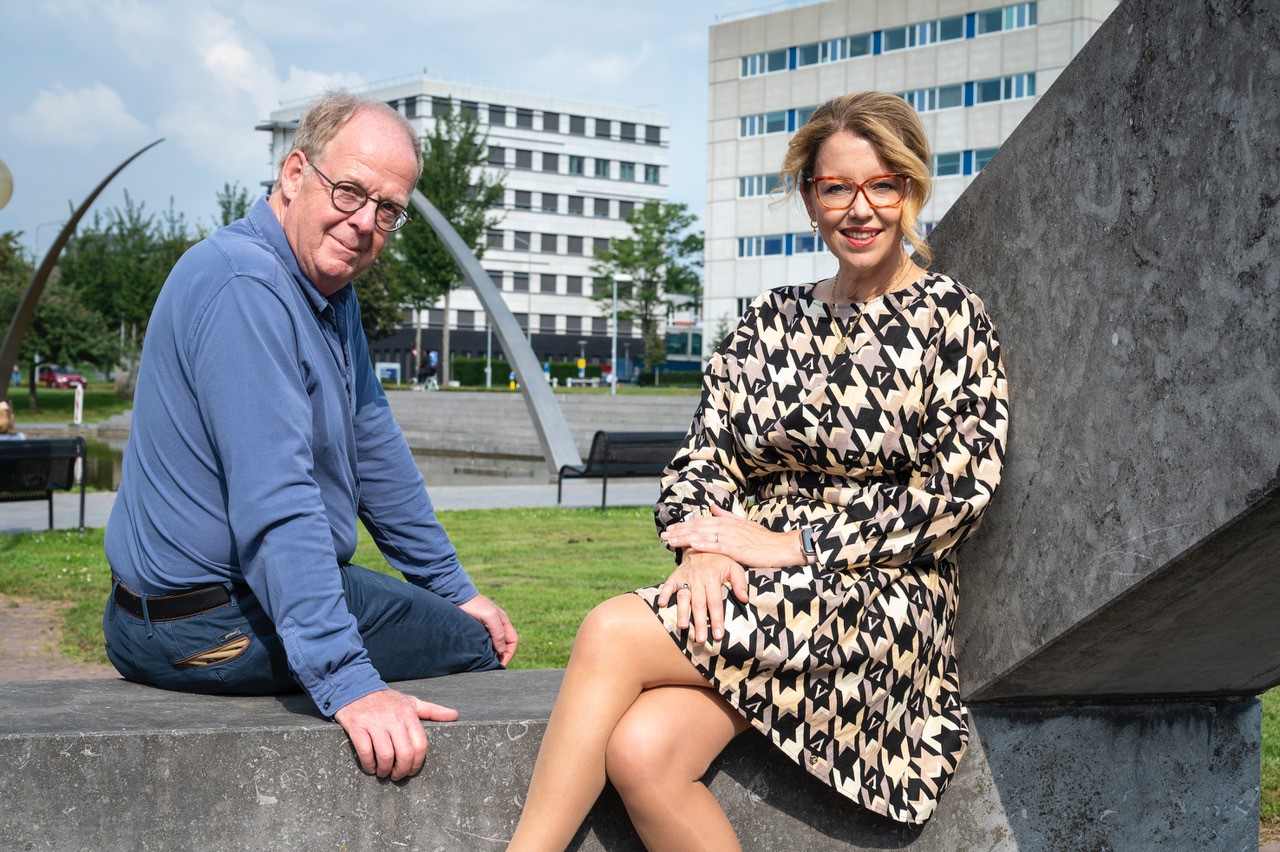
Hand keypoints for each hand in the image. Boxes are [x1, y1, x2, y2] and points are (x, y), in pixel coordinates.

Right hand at [333, 688, 458, 779]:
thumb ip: (432, 710)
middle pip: (405, 754)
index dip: (418, 763)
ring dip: (385, 770)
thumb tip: (454, 715)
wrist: (357, 687)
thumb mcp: (411, 702)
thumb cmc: (387, 700)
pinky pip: (365, 751)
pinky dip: (368, 765)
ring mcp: (375, 723)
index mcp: (409, 715)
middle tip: (397, 775)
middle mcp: (394, 719)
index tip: (411, 770)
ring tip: (383, 772)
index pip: (421, 745)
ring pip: (385, 755)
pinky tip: (370, 767)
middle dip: (402, 771)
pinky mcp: (357, 726)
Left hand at [459, 593, 518, 665]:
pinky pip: (485, 642)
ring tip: (485, 662)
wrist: (457, 596)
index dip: (509, 654)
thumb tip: (501, 650)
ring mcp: (487, 627)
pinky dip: (485, 649)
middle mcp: (497, 625)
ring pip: (495, 644)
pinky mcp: (477, 628)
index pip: (513, 641)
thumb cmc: (474, 604)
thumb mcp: (490, 616)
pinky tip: (478, 654)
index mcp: (504, 621)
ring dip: (493, 653)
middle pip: (505, 644)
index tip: (500, 663)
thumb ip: (498, 632)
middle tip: (492, 666)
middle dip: (502, 656)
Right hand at [655, 551, 747, 643]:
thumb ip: (740, 582)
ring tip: (683, 627)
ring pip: (683, 597)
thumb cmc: (720, 559)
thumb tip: (744, 599)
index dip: (716, 619)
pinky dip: (664, 594)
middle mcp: (698, 578)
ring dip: (682, 612)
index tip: (718, 635)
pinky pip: (668, 585)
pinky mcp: (675, 576)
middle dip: (700, 623)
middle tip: (701, 639)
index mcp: (713, 577)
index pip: (715, 602)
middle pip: (699, 604)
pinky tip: (662, 605)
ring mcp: (685, 577)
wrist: (701, 543)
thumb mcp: (734, 566)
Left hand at [660, 504, 804, 569]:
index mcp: (726, 521)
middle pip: (697, 528)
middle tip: (663, 536)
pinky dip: (701, 545)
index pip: (700, 522)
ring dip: (684, 538)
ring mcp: (729, 537)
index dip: (684, 526)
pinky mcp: (735, 548)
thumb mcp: (743, 523)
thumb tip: (713, 507)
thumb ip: (726, 515)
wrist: (779, 546)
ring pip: (701, 536)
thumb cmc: (762, 538)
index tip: (671, 529)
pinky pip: (715, 546)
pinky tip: (690, 546)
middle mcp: (725, 526)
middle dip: (679, 531)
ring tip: (669, 541)